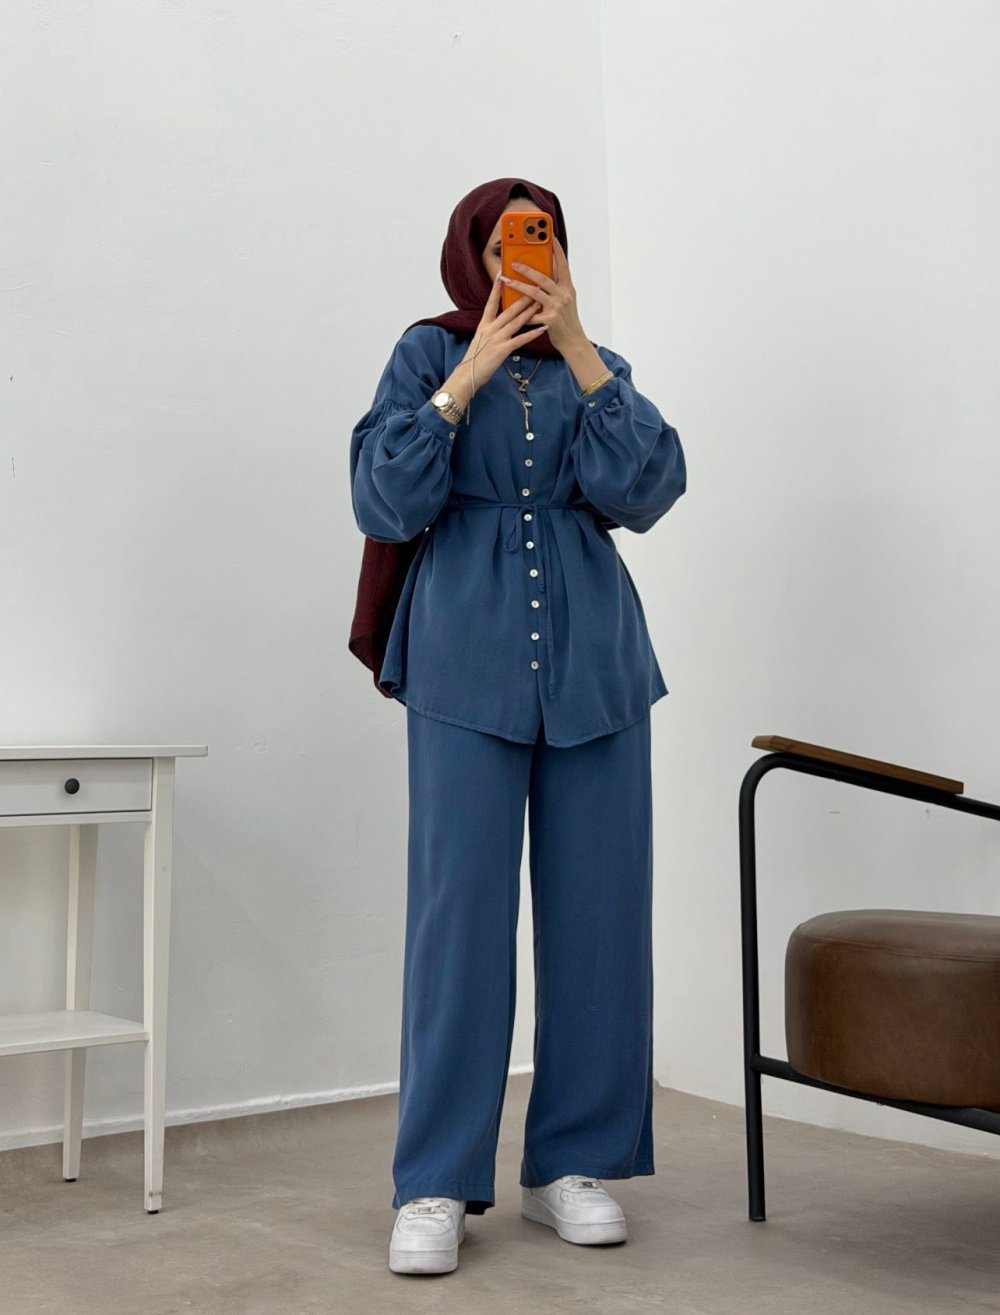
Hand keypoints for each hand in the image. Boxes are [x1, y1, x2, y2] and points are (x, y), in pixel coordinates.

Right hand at [457, 273, 546, 394]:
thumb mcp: (480, 340)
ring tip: (539, 303)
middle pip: (508, 310)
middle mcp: (489, 329)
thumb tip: (499, 322)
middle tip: (533, 286)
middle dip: (521, 298)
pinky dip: (532, 334)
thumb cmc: (475, 360)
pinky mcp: (502, 350)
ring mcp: (496, 339)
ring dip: (529, 312)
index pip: (490, 303)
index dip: (496, 289)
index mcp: (483, 325)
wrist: (467, 376)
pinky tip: (542, 329)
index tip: (501, 275)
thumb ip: (490, 330)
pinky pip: (520, 340)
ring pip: (515, 322)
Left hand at [497, 235, 587, 351]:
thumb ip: (555, 286)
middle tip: (513, 262)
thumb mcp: (565, 299)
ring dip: (518, 285)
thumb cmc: (566, 319)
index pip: (563, 265)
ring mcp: (557, 308)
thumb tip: (540, 272)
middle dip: (527, 268)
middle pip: (544, 277)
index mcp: (568, 287)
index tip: (550, 236)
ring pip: (534, 293)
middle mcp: (564, 295)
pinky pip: (531, 314)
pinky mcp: (550, 320)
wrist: (573, 341)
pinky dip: (520, 311)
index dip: (557, 250)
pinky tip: (509, 306)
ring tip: (505, 280)